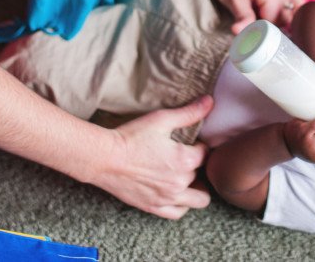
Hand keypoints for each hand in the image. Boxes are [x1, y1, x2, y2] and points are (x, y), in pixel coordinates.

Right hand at [93, 95, 213, 218]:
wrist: (104, 158)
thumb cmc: (131, 137)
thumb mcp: (161, 119)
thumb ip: (189, 113)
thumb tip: (210, 102)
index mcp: (185, 160)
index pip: (206, 153)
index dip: (199, 146)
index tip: (189, 142)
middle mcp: (180, 183)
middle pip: (201, 174)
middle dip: (196, 166)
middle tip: (184, 157)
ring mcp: (167, 198)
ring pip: (199, 199)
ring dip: (196, 188)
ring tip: (184, 176)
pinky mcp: (154, 207)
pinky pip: (179, 212)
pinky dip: (182, 204)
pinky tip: (175, 192)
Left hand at [199, 0, 303, 31]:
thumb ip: (242, 17)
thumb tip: (240, 33)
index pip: (274, 21)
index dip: (260, 30)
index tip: (248, 31)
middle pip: (284, 19)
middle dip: (269, 26)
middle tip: (252, 25)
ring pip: (291, 13)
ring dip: (278, 20)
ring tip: (260, 17)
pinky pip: (298, 3)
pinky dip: (291, 13)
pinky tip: (278, 16)